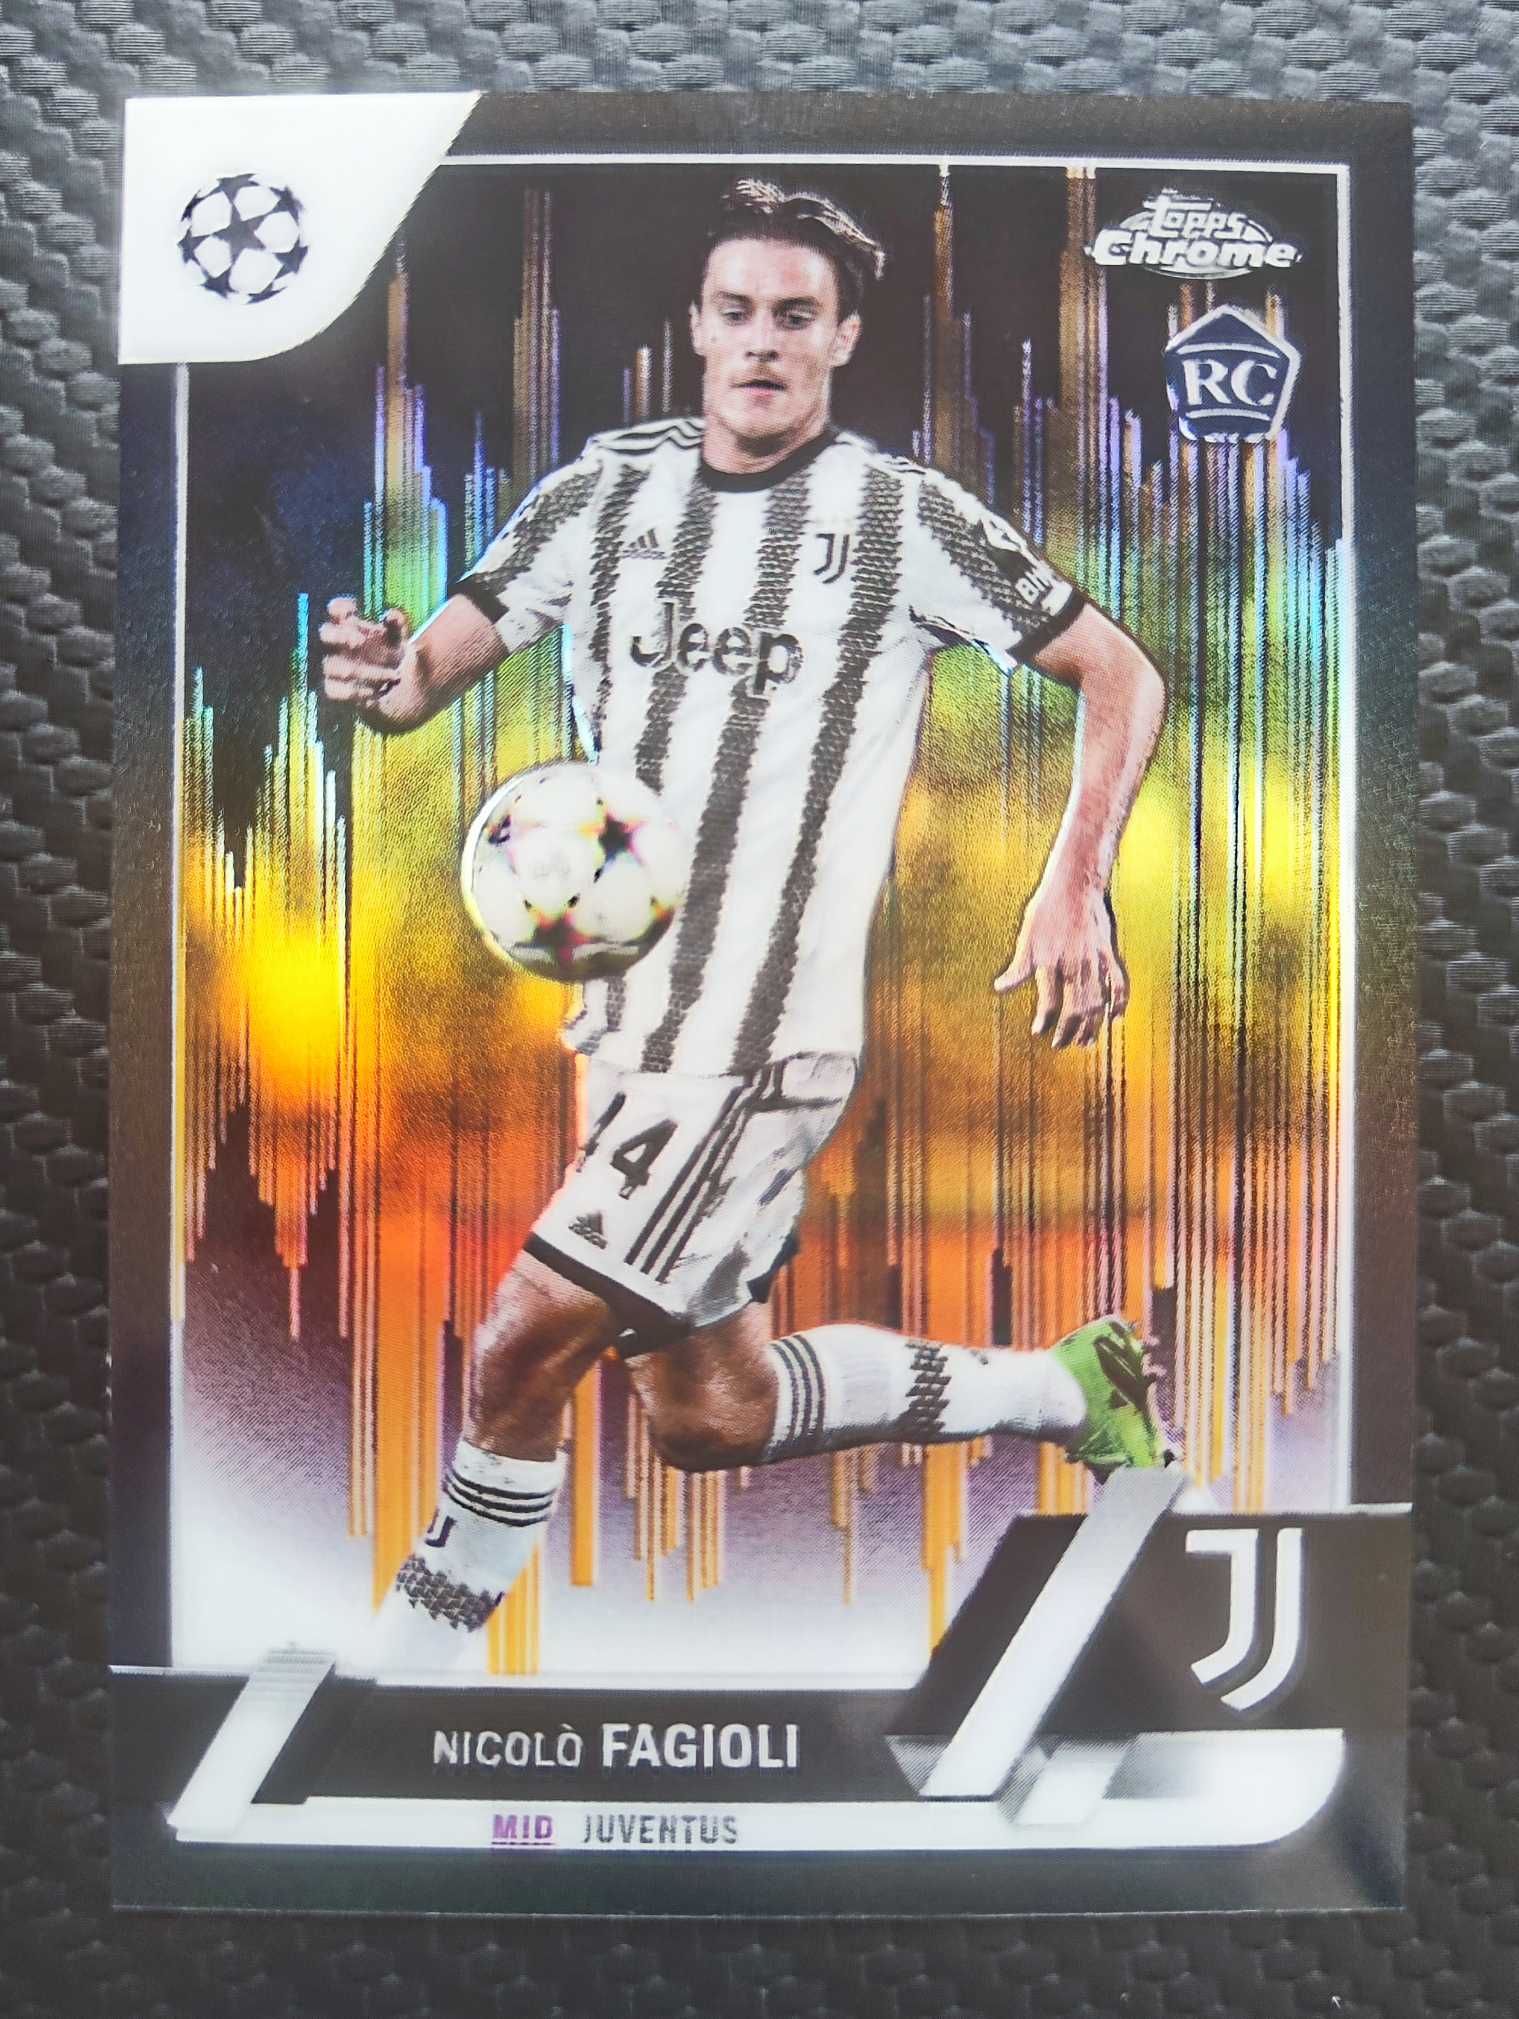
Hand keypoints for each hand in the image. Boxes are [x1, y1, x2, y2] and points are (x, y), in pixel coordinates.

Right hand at [319, 598, 411, 710]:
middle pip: (324, 632)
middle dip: (338, 635)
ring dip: (361, 671)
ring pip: (331, 665)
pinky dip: (352, 692)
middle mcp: (340, 645)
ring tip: (390, 676)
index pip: (336, 610)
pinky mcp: (335, 688)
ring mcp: (335, 666)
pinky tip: (373, 694)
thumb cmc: (398, 660)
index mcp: (353, 627)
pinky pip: (332, 689)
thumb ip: (398, 627)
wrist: (403, 696)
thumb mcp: (403, 642)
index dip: (339, 607)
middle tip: (359, 642)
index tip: (352, 610)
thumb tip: (390, 615)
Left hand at [994, 878, 1128, 1048]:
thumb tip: (1000, 988)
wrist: (1076, 884)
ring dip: (1091, 1026)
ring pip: (1097, 1002)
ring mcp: (1094, 961)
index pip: (1049, 1003)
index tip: (1038, 1031)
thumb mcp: (1026, 937)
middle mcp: (1074, 965)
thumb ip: (1018, 967)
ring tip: (1084, 1042)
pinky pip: (1119, 984)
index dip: (1044, 1021)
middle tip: (1060, 1044)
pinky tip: (1114, 1019)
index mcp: (1050, 962)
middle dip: (1067, 1031)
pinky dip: (1119, 1003)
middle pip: (1074, 1009)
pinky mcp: (1108, 954)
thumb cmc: (1046, 910)